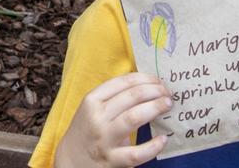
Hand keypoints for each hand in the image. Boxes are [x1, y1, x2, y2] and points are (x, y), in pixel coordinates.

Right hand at [55, 72, 170, 167]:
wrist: (71, 159)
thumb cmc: (87, 129)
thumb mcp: (92, 107)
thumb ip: (114, 96)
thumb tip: (147, 84)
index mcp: (92, 100)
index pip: (123, 82)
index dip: (146, 78)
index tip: (158, 81)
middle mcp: (97, 117)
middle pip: (132, 96)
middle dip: (155, 91)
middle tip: (167, 93)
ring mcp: (104, 139)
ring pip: (134, 117)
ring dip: (155, 108)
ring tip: (167, 105)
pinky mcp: (112, 160)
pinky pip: (136, 153)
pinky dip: (153, 146)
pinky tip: (163, 139)